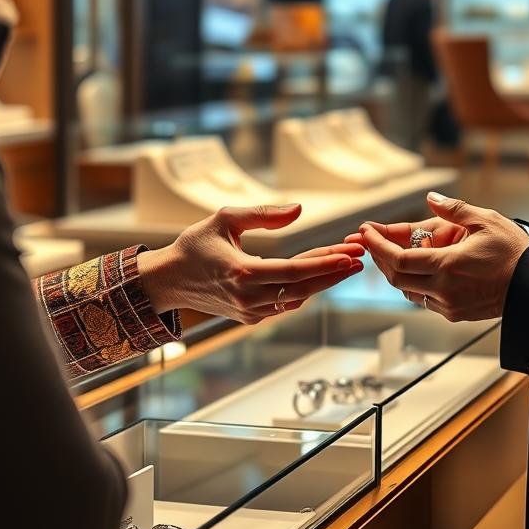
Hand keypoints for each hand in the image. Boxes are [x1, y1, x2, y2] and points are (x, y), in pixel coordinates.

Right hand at [139, 204, 363, 323]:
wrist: (167, 281)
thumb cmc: (194, 245)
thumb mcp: (225, 218)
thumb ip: (263, 213)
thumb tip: (299, 210)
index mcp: (243, 273)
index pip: (295, 271)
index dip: (326, 263)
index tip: (350, 253)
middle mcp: (249, 298)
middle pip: (304, 287)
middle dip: (334, 272)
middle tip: (360, 256)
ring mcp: (250, 312)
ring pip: (297, 298)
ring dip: (324, 281)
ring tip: (348, 262)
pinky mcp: (250, 318)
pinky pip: (285, 303)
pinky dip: (305, 289)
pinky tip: (323, 274)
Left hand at [357, 192, 528, 321]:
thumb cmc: (514, 252)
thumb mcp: (486, 220)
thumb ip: (454, 209)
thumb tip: (430, 198)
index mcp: (448, 266)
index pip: (398, 259)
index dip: (377, 245)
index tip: (365, 232)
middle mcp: (444, 290)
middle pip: (396, 277)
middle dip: (380, 257)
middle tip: (371, 240)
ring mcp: (449, 305)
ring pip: (408, 290)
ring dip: (397, 271)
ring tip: (391, 251)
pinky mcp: (455, 314)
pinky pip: (425, 299)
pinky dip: (415, 283)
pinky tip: (418, 267)